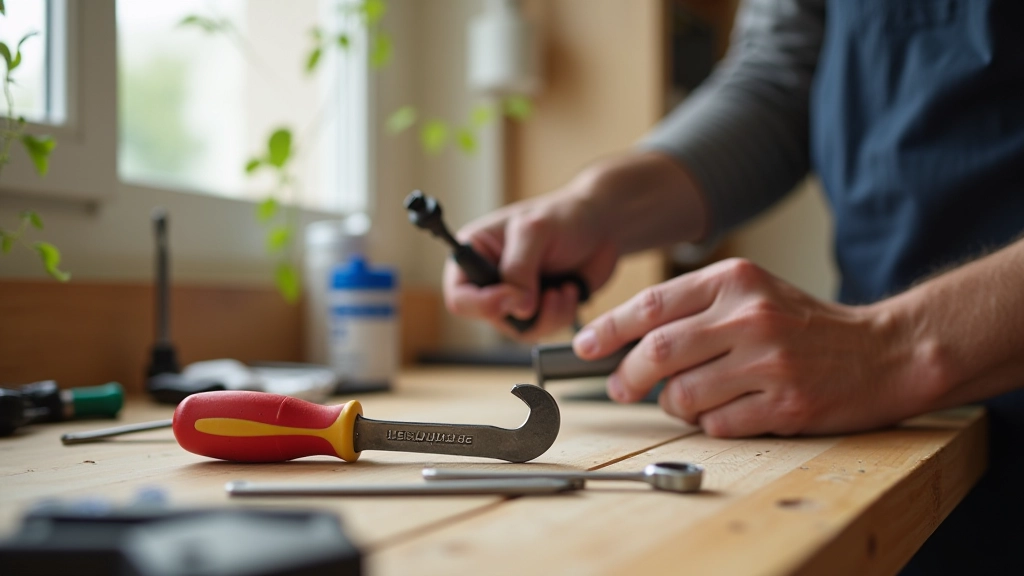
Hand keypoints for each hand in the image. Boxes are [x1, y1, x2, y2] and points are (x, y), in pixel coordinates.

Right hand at [443, 152, 708, 338]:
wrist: (603, 226)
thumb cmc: (566, 216)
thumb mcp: (535, 231)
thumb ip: (519, 269)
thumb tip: (517, 308)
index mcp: (475, 253)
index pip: (459, 296)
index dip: (484, 304)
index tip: (515, 296)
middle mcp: (489, 279)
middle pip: (489, 318)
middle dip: (524, 311)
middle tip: (550, 292)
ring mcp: (514, 296)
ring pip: (518, 329)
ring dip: (547, 315)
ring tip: (564, 288)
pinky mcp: (538, 309)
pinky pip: (542, 330)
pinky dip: (560, 316)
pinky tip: (571, 291)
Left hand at [572, 258, 931, 436]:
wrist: (882, 352)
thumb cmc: (804, 325)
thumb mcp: (750, 293)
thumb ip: (693, 308)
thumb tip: (627, 339)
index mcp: (735, 280)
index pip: (652, 305)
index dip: (608, 328)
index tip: (584, 345)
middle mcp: (749, 315)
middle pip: (657, 351)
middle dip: (627, 375)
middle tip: (620, 386)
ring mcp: (769, 361)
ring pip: (681, 394)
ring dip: (672, 405)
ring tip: (688, 400)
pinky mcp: (786, 402)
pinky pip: (716, 424)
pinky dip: (709, 424)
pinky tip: (727, 412)